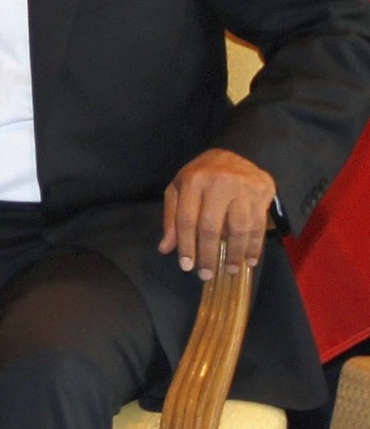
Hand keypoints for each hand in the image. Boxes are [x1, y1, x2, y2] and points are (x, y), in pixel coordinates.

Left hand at [159, 148, 275, 278]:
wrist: (238, 153)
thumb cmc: (203, 175)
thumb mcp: (180, 189)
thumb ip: (172, 217)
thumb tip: (166, 248)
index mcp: (193, 181)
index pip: (186, 219)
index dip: (185, 245)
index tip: (187, 266)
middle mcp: (218, 183)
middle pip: (211, 227)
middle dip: (207, 255)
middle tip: (206, 275)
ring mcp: (242, 188)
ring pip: (237, 228)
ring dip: (233, 254)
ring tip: (228, 269)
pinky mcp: (262, 193)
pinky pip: (258, 225)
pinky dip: (254, 246)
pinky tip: (249, 260)